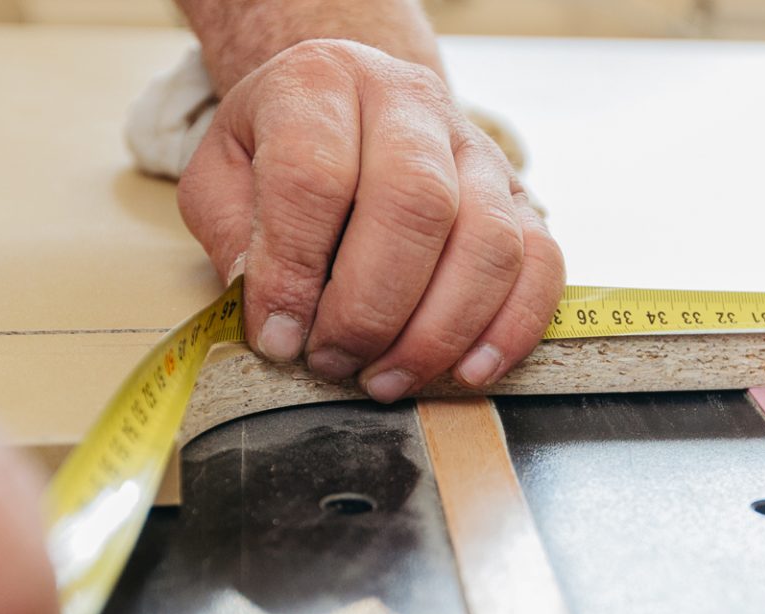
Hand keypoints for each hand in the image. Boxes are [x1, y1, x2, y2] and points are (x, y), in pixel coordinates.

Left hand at [177, 39, 565, 401]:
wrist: (352, 105)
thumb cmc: (281, 148)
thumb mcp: (222, 175)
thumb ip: (237, 238)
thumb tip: (275, 316)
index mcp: (322, 82)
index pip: (314, 174)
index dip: (293, 268)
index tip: (278, 338)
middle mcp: (412, 103)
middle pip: (414, 204)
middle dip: (371, 308)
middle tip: (335, 363)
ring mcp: (478, 150)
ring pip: (487, 240)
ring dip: (437, 331)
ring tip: (387, 379)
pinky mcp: (520, 197)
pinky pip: (542, 264)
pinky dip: (512, 328)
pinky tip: (469, 371)